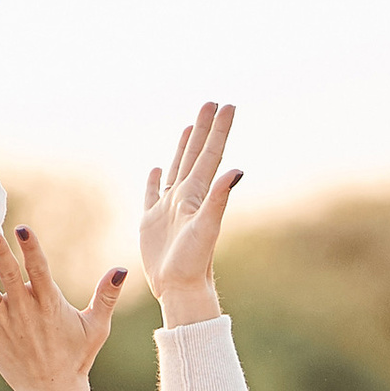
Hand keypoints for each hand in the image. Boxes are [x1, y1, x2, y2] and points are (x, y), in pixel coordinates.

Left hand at [0, 225, 129, 390]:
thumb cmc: (76, 357)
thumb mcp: (97, 327)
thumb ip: (106, 296)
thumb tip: (122, 269)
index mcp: (51, 304)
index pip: (39, 270)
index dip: (31, 249)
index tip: (22, 229)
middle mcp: (26, 311)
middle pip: (10, 276)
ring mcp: (6, 323)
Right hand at [141, 101, 241, 323]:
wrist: (178, 287)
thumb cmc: (193, 261)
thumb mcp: (207, 228)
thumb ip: (219, 199)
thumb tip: (237, 171)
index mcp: (198, 194)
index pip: (211, 154)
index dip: (218, 130)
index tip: (226, 105)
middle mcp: (186, 197)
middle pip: (195, 155)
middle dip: (203, 129)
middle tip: (210, 103)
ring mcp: (169, 208)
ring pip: (177, 169)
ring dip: (184, 148)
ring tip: (189, 127)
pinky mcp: (152, 221)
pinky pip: (153, 193)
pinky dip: (156, 179)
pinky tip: (158, 169)